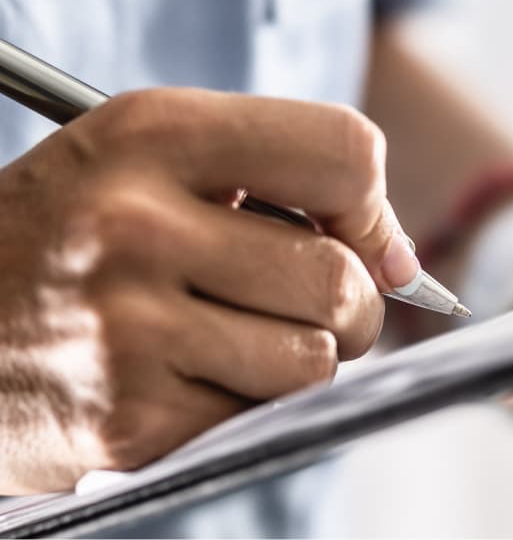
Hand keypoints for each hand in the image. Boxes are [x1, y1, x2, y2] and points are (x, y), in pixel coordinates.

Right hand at [0, 89, 423, 493]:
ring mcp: (124, 329)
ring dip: (294, 358)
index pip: (346, 153)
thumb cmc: (66, 234)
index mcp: (150, 134)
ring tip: (227, 337)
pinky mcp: (121, 422)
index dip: (370, 205)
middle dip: (347, 301)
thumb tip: (404, 263)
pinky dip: (240, 406)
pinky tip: (178, 378)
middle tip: (298, 301)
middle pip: (339, 277)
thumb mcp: (146, 160)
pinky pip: (256, 417)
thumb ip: (283, 178)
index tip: (354, 233)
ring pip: (313, 358)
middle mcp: (133, 225)